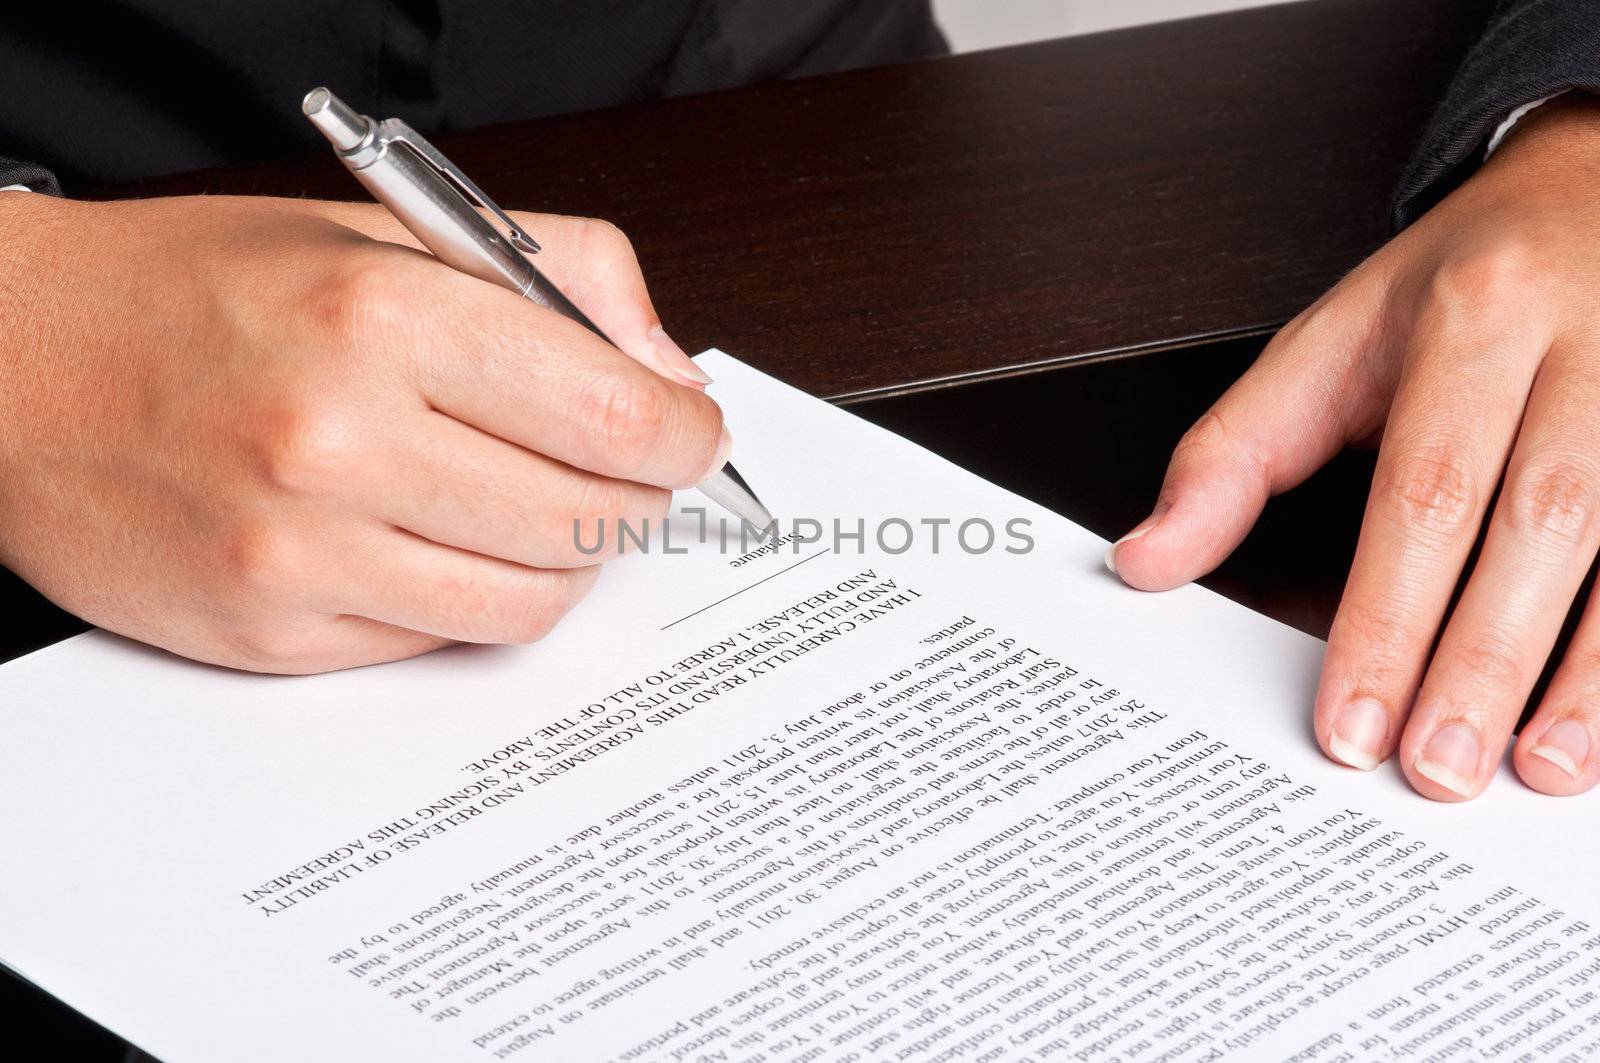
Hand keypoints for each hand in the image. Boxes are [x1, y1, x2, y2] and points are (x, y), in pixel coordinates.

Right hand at [0, 194, 725, 672]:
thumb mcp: (385, 232)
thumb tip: (667, 371)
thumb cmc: (201, 290)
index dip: (683, 436)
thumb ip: (559, 275)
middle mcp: (340, 441)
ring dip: (564, 558)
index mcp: (384, 317)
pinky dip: (472, 597)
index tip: (689, 434)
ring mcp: (301, 552)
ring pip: (529, 601)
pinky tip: (439, 541)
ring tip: (533, 506)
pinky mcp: (273, 633)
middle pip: (587, 520)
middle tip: (618, 470)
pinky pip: (443, 641)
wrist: (14, 367)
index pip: (613, 417)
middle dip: (633, 497)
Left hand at [1107, 94, 1599, 799]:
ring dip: (1586, 671)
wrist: (1594, 188)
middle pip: (1539, 521)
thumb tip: (1146, 559)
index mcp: (1474, 320)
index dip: (1385, 616)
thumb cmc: (1456, 285)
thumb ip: (1234, 453)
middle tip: (1434, 771)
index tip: (1348, 724)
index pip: (1423, 488)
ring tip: (1533, 768)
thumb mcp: (1328, 340)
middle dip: (1481, 659)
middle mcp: (1587, 349)